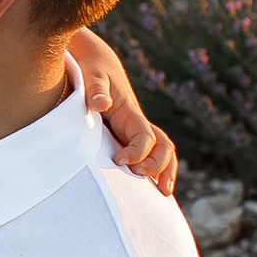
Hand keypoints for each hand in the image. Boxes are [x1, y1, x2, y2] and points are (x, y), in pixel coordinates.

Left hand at [69, 28, 177, 195]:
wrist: (97, 63)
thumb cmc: (92, 70)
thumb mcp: (91, 75)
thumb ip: (94, 88)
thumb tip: (100, 102)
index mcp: (130, 113)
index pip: (145, 136)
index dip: (137, 151)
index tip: (118, 161)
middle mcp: (138, 123)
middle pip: (162, 146)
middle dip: (157, 165)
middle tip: (138, 176)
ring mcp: (136, 130)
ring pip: (161, 151)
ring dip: (165, 171)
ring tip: (163, 194)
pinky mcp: (129, 135)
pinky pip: (150, 153)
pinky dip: (156, 170)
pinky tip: (151, 190)